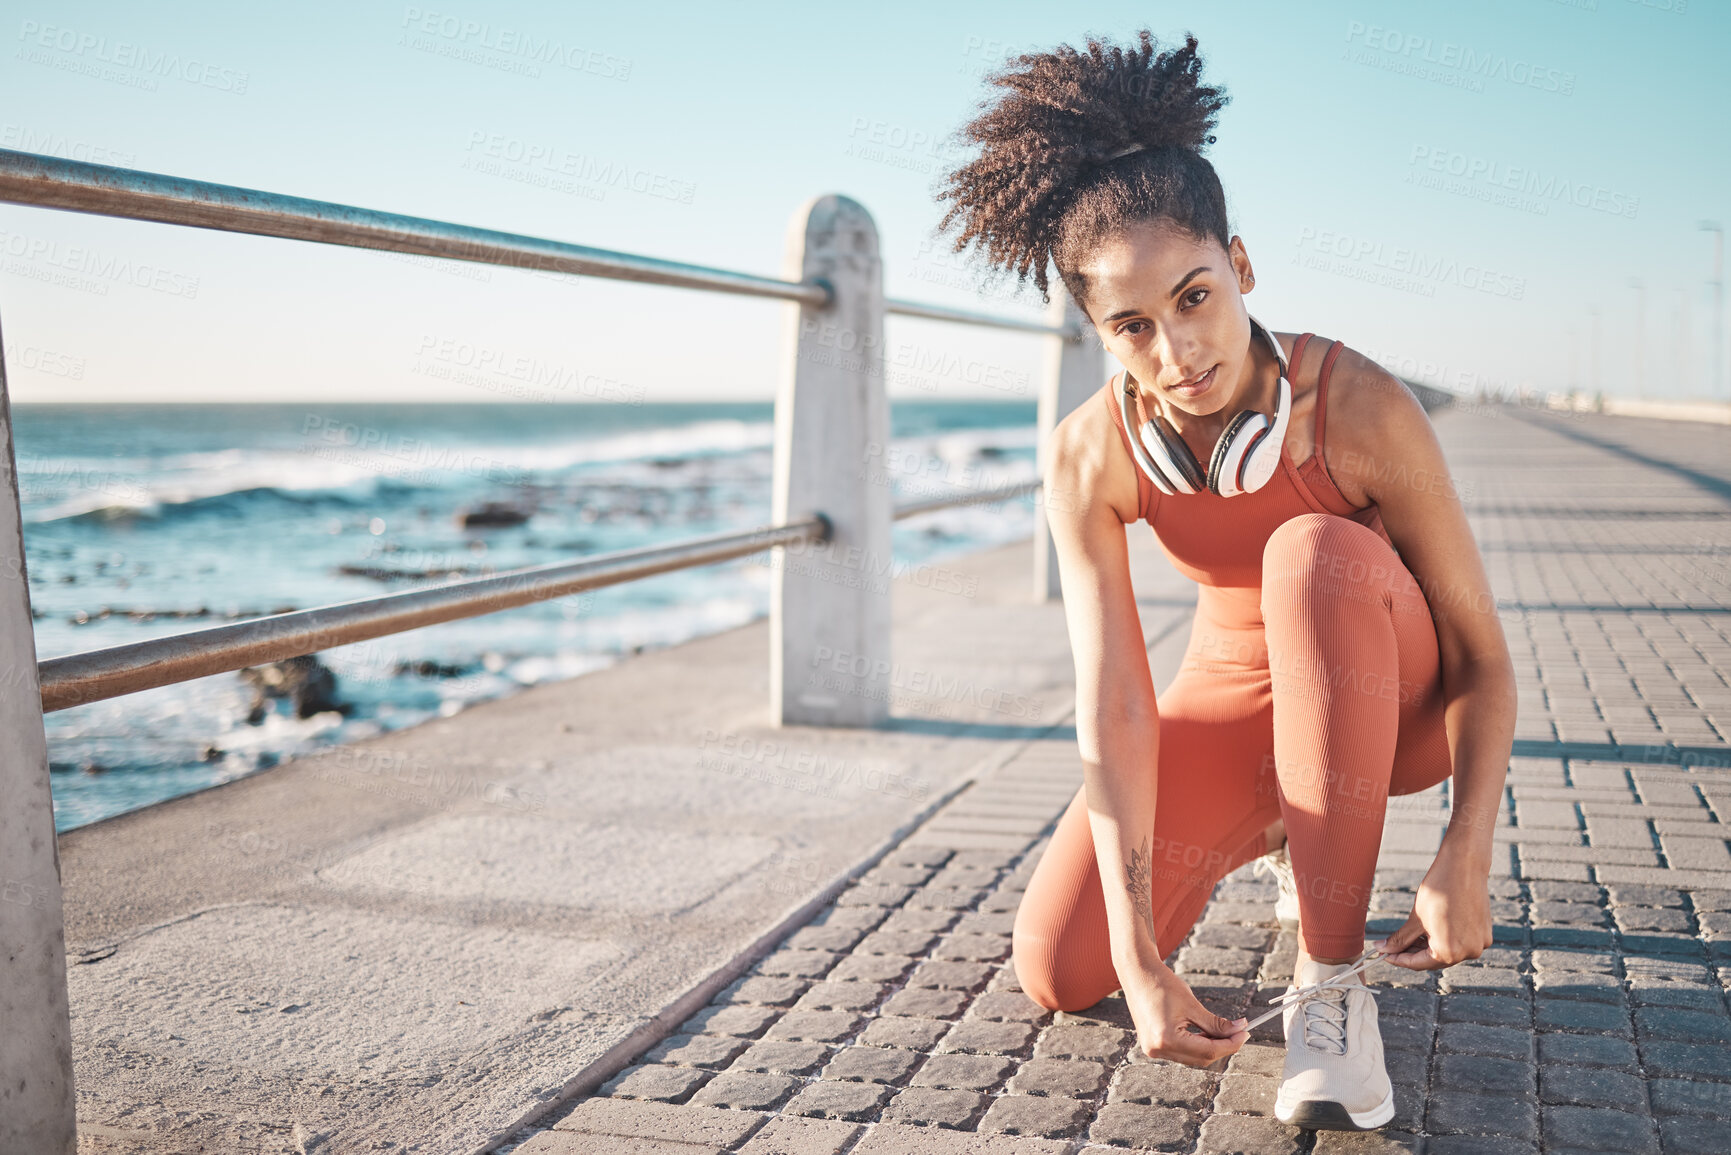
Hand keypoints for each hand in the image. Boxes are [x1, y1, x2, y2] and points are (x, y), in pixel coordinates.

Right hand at [1120, 958, 1248, 1067]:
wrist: (1137, 974)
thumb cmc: (1162, 984)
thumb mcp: (1192, 1004)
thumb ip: (1216, 1023)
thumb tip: (1240, 1030)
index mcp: (1166, 1039)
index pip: (1208, 1051)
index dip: (1231, 1044)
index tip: (1245, 1033)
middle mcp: (1157, 1049)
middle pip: (1201, 1058)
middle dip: (1223, 1046)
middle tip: (1239, 1031)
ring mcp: (1153, 1050)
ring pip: (1192, 1058)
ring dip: (1210, 1047)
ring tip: (1223, 1030)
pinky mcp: (1153, 1046)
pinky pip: (1182, 1052)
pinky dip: (1196, 1045)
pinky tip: (1205, 1033)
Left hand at [1374, 839, 1493, 968]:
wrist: (1464, 867)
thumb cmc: (1439, 890)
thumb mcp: (1415, 918)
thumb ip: (1400, 939)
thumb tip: (1383, 949)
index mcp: (1449, 952)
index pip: (1418, 964)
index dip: (1398, 959)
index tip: (1384, 954)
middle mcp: (1469, 953)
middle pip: (1434, 960)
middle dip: (1412, 953)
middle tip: (1392, 946)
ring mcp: (1480, 944)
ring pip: (1448, 952)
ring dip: (1428, 947)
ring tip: (1410, 936)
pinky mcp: (1485, 933)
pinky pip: (1461, 942)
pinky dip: (1445, 939)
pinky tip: (1430, 930)